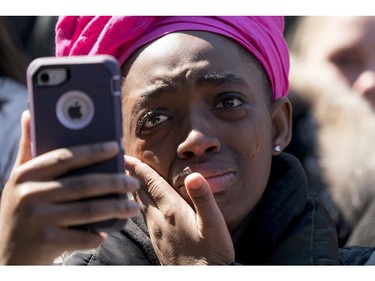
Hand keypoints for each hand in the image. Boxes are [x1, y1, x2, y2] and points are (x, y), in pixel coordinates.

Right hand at [0, 111, 140, 264]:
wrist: (5, 253)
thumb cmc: (20, 208)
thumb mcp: (19, 177)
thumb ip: (28, 147)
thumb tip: (30, 112)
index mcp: (27, 174)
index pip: (65, 157)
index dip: (93, 151)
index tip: (116, 147)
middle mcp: (30, 194)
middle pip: (82, 184)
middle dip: (113, 183)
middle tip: (133, 183)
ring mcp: (38, 219)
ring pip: (87, 210)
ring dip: (114, 208)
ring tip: (132, 207)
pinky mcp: (46, 241)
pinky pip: (80, 236)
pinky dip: (96, 235)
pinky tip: (108, 232)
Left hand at [125, 155, 234, 264]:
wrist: (202, 280)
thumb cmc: (212, 252)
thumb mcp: (214, 224)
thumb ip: (203, 198)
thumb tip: (194, 176)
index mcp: (172, 210)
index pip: (150, 182)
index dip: (137, 168)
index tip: (123, 157)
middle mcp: (159, 219)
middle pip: (140, 192)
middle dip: (130, 176)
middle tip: (120, 163)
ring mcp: (156, 231)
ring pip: (139, 205)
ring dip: (133, 190)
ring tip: (128, 180)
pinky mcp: (158, 241)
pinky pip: (143, 217)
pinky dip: (138, 205)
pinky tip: (140, 205)